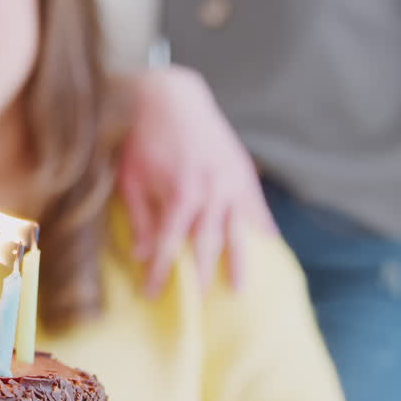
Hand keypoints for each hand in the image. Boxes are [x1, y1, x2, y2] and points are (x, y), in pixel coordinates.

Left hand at [118, 66, 275, 295]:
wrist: (172, 96)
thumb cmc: (143, 138)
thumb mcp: (131, 178)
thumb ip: (140, 218)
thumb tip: (144, 256)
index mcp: (180, 195)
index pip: (171, 247)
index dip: (162, 274)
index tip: (153, 295)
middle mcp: (211, 192)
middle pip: (209, 246)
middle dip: (202, 277)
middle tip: (197, 305)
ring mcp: (232, 182)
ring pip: (240, 232)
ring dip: (240, 263)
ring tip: (240, 290)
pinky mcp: (243, 171)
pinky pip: (256, 208)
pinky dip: (262, 230)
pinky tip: (269, 247)